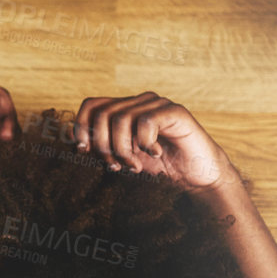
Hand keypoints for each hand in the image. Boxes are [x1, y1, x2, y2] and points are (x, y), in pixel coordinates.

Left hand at [72, 93, 231, 189]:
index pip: (91, 105)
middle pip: (102, 114)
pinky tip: (155, 154)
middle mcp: (139, 101)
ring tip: (134, 165)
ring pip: (121, 119)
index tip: (85, 151)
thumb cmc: (161, 167)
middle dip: (103, 145)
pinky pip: (146, 122)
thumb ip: (105, 148)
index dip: (81, 127)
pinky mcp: (175, 112)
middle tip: (116, 166)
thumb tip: (79, 145)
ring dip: (123, 149)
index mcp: (125, 108)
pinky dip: (145, 144)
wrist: (197, 176)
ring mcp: (158, 104)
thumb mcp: (125, 158)